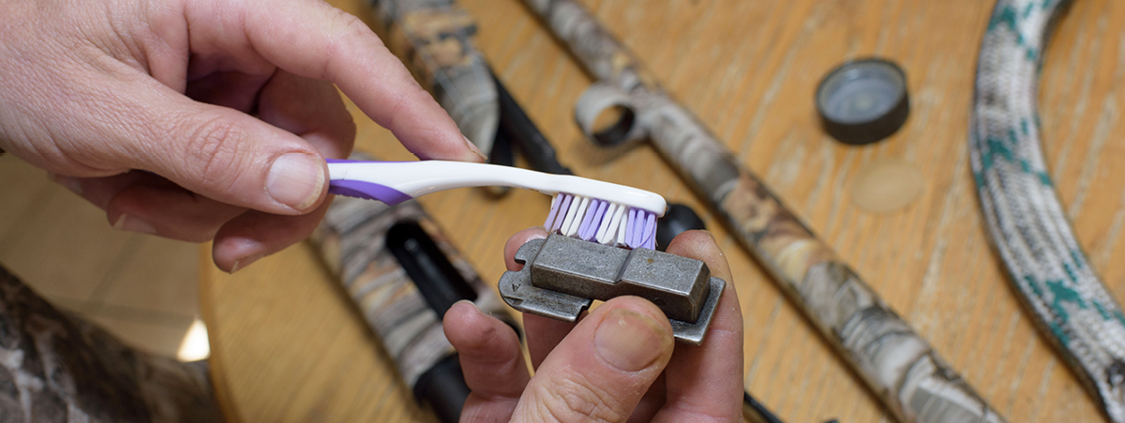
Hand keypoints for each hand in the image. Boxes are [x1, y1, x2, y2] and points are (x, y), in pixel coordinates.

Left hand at [0, 0, 481, 271]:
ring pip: (275, 172)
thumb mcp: (105, 110)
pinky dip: (186, 204)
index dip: (410, 104)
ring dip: (207, 208)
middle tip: (226, 243)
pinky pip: (235, 181)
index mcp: (227, 5)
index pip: (344, 50)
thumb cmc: (10, 46)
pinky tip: (128, 185)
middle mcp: (240, 40)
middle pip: (317, 137)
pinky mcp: (212, 115)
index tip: (456, 158)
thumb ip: (210, 151)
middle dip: (270, 201)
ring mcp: (227, 81)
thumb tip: (310, 185)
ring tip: (130, 193)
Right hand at [444, 229, 743, 421]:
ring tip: (524, 257)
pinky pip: (507, 376)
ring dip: (542, 299)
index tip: (693, 246)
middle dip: (604, 283)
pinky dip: (487, 345)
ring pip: (569, 351)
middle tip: (587, 237)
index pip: (710, 370)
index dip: (707, 301)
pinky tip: (471, 321)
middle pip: (634, 345)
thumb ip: (591, 395)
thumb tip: (635, 318)